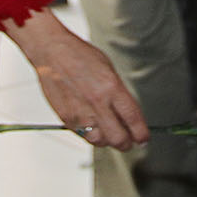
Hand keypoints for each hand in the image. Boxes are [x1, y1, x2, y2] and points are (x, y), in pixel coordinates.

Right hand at [4, 9, 149, 149]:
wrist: (52, 52)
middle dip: (127, 144)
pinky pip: (84, 136)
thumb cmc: (80, 57)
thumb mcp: (109, 70)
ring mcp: (80, 113)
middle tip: (128, 141)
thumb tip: (129, 117)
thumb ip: (119, 95)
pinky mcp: (66, 119)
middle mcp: (97, 102)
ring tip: (109, 132)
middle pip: (118, 138)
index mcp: (111, 88)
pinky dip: (91, 135)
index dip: (141, 134)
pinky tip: (93, 126)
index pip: (133, 119)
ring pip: (101, 142)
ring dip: (108, 140)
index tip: (143, 138)